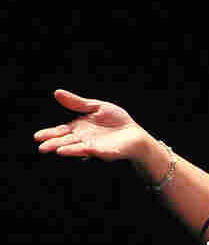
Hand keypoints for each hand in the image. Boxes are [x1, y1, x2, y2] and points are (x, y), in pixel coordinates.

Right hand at [34, 89, 149, 161]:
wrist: (134, 133)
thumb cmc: (116, 121)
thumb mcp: (96, 107)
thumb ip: (77, 103)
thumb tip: (57, 92)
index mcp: (79, 128)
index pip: (61, 131)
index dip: (49, 134)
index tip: (37, 137)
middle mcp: (84, 139)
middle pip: (67, 142)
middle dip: (55, 144)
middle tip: (42, 148)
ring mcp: (95, 146)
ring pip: (80, 148)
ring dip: (70, 150)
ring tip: (58, 151)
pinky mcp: (108, 152)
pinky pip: (100, 152)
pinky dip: (93, 152)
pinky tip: (86, 151)